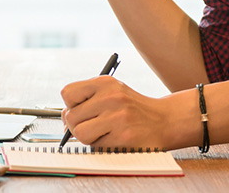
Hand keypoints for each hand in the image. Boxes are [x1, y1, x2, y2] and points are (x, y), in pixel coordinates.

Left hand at [60, 76, 186, 148]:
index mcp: (105, 83)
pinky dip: (101, 145)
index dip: (70, 105)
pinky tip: (115, 138)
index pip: (67, 93)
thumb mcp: (111, 93)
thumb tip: (63, 122)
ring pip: (80, 133)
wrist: (165, 120)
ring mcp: (117, 117)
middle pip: (70, 116)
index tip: (81, 110)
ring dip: (88, 137)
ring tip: (103, 132)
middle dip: (77, 125)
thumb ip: (87, 101)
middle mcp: (111, 97)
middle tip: (94, 125)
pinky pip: (95, 146)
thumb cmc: (132, 109)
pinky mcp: (123, 136)